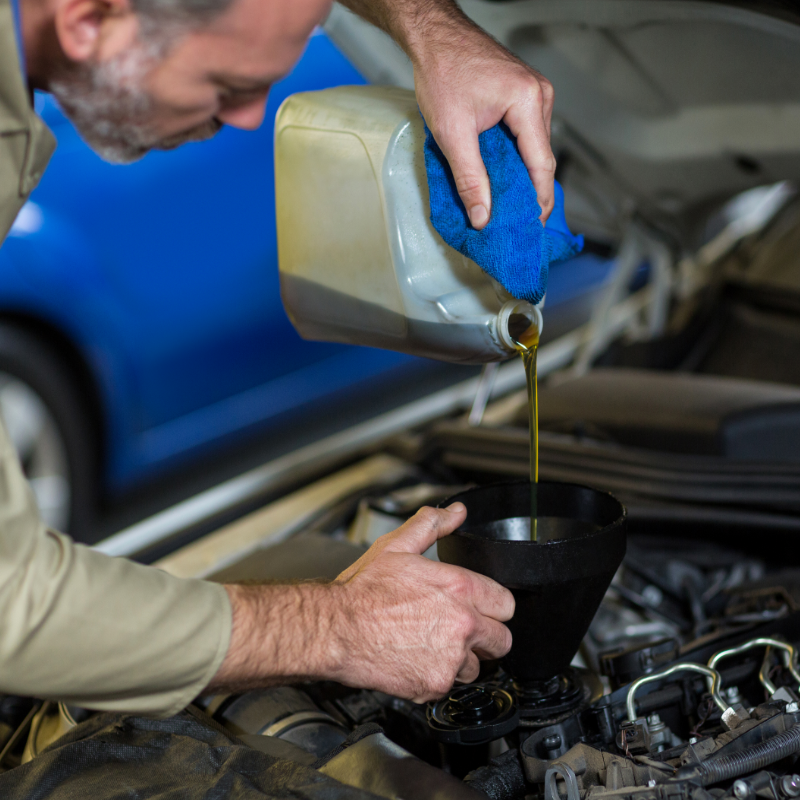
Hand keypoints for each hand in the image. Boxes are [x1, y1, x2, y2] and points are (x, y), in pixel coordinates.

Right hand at [209, 504, 512, 703]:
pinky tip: (416, 659)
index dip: (492, 605)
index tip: (479, 607)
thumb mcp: (397, 547)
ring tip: (431, 644)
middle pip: (502, 640)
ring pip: (477, 666)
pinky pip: (450, 685)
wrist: (334, 629)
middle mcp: (462, 624)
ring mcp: (450, 658)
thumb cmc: (362, 591)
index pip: (507, 604)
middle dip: (485, 636)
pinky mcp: (435, 684)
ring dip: (461, 659)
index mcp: (459, 587)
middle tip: (459, 630)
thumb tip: (455, 512)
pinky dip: (436, 676)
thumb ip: (432, 525)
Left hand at [411, 12, 555, 228]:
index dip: (538, 200)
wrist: (433, 35)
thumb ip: (470, 179)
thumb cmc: (442, 71)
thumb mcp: (452, 133)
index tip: (532, 227)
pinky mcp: (522, 95)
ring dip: (520, 176)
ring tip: (506, 206)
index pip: (542, 165)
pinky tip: (500, 177)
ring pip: (533, 148)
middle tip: (517, 224)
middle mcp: (539, 96)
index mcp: (529, 101)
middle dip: (529, 193)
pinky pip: (525, 135)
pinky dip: (514, 158)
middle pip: (541, 158)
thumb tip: (482, 216)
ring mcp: (534, 94)